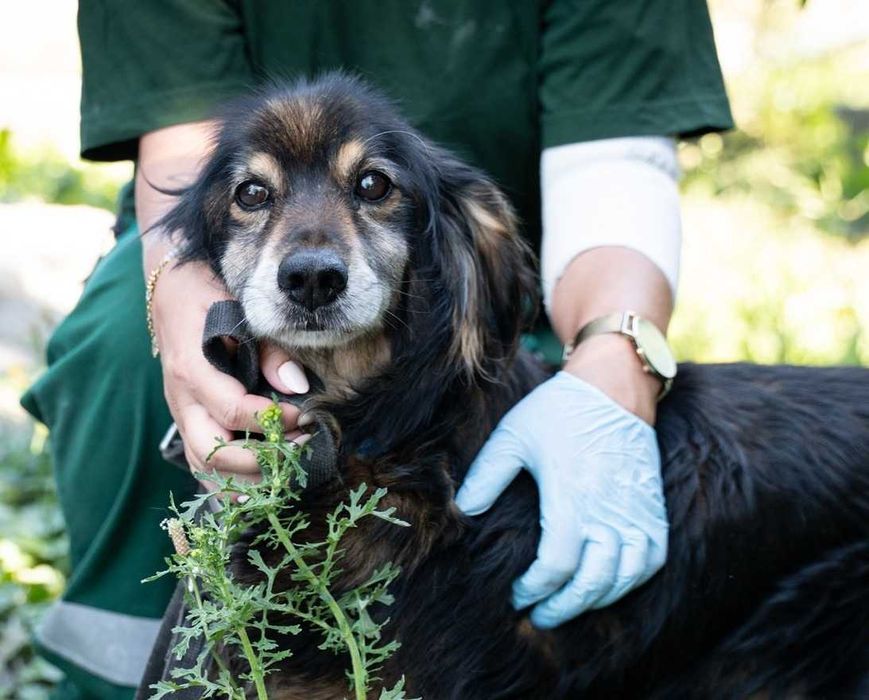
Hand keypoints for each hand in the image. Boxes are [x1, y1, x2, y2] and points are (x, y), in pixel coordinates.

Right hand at [152, 257, 309, 486]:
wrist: (171, 294)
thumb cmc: (210, 300)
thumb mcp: (240, 313)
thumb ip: (269, 352)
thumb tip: (299, 388)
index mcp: (193, 369)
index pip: (232, 411)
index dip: (272, 421)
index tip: (306, 416)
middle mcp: (181, 399)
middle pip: (212, 451)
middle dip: (261, 460)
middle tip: (300, 448)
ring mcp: (180, 414)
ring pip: (203, 466)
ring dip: (246, 477)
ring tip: (287, 468)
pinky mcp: (186, 423)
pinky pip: (200, 464)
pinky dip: (228, 480)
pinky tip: (260, 484)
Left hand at [455, 357, 667, 628]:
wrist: (613, 387)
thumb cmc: (558, 411)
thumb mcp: (513, 435)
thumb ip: (487, 475)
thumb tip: (465, 511)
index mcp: (571, 494)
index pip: (558, 563)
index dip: (535, 587)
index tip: (517, 593)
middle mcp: (609, 508)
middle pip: (592, 581)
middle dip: (563, 606)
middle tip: (539, 615)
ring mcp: (635, 510)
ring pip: (625, 577)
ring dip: (597, 599)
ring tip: (569, 604)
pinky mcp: (652, 508)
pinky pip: (652, 559)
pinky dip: (633, 580)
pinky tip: (609, 584)